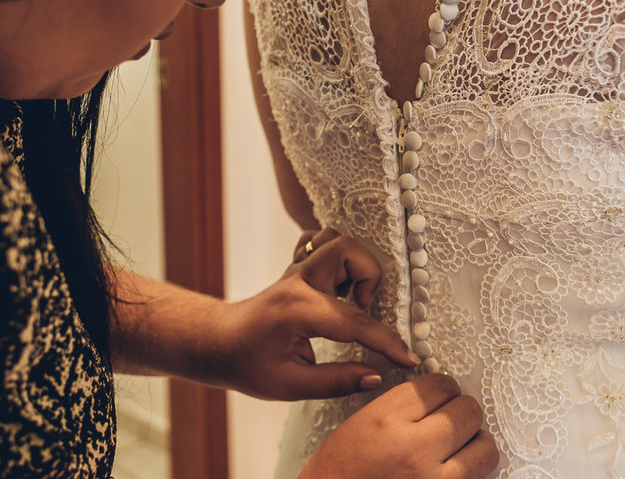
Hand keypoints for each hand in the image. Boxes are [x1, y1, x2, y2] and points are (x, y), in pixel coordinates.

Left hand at [203, 233, 416, 399]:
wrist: (217, 342)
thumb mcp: (289, 386)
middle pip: (348, 250)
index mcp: (298, 310)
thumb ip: (335, 381)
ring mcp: (297, 268)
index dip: (387, 342)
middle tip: (365, 308)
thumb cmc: (248, 365)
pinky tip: (339, 286)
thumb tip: (376, 377)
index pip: (354, 321)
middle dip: (370, 277)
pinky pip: (322, 241)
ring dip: (355, 263)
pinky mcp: (298, 267)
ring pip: (337, 238)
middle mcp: (299, 280)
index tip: (408, 359)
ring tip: (353, 297)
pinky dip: (339, 255)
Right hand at [299, 373, 499, 478]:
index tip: (440, 396)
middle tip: (449, 419)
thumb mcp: (363, 422)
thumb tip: (441, 395)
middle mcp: (414, 450)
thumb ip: (404, 405)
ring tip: (458, 447)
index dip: (443, 388)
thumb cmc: (340, 471)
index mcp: (388, 420)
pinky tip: (453, 469)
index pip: (440, 385)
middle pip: (468, 411)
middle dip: (461, 412)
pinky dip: (471, 472)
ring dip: (475, 443)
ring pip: (485, 447)